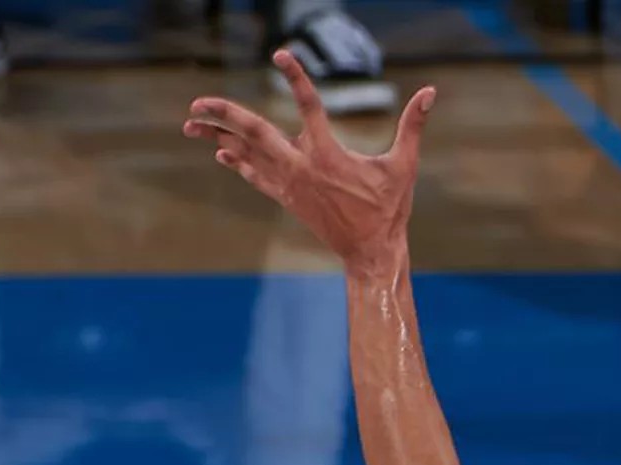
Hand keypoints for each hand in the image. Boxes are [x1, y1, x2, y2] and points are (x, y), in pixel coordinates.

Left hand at [183, 51, 435, 275]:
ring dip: (217, 136)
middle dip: (223, 115)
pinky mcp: (287, 199)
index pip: (309, 105)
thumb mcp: (404, 165)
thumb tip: (431, 92)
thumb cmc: (389, 210)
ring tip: (190, 123)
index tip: (281, 55)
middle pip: (254, 132)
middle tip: (196, 102)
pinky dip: (238, 162)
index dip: (296, 77)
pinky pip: (255, 176)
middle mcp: (301, 167)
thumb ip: (413, 126)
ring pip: (247, 154)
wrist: (371, 253)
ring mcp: (290, 184)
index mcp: (328, 154)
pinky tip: (221, 152)